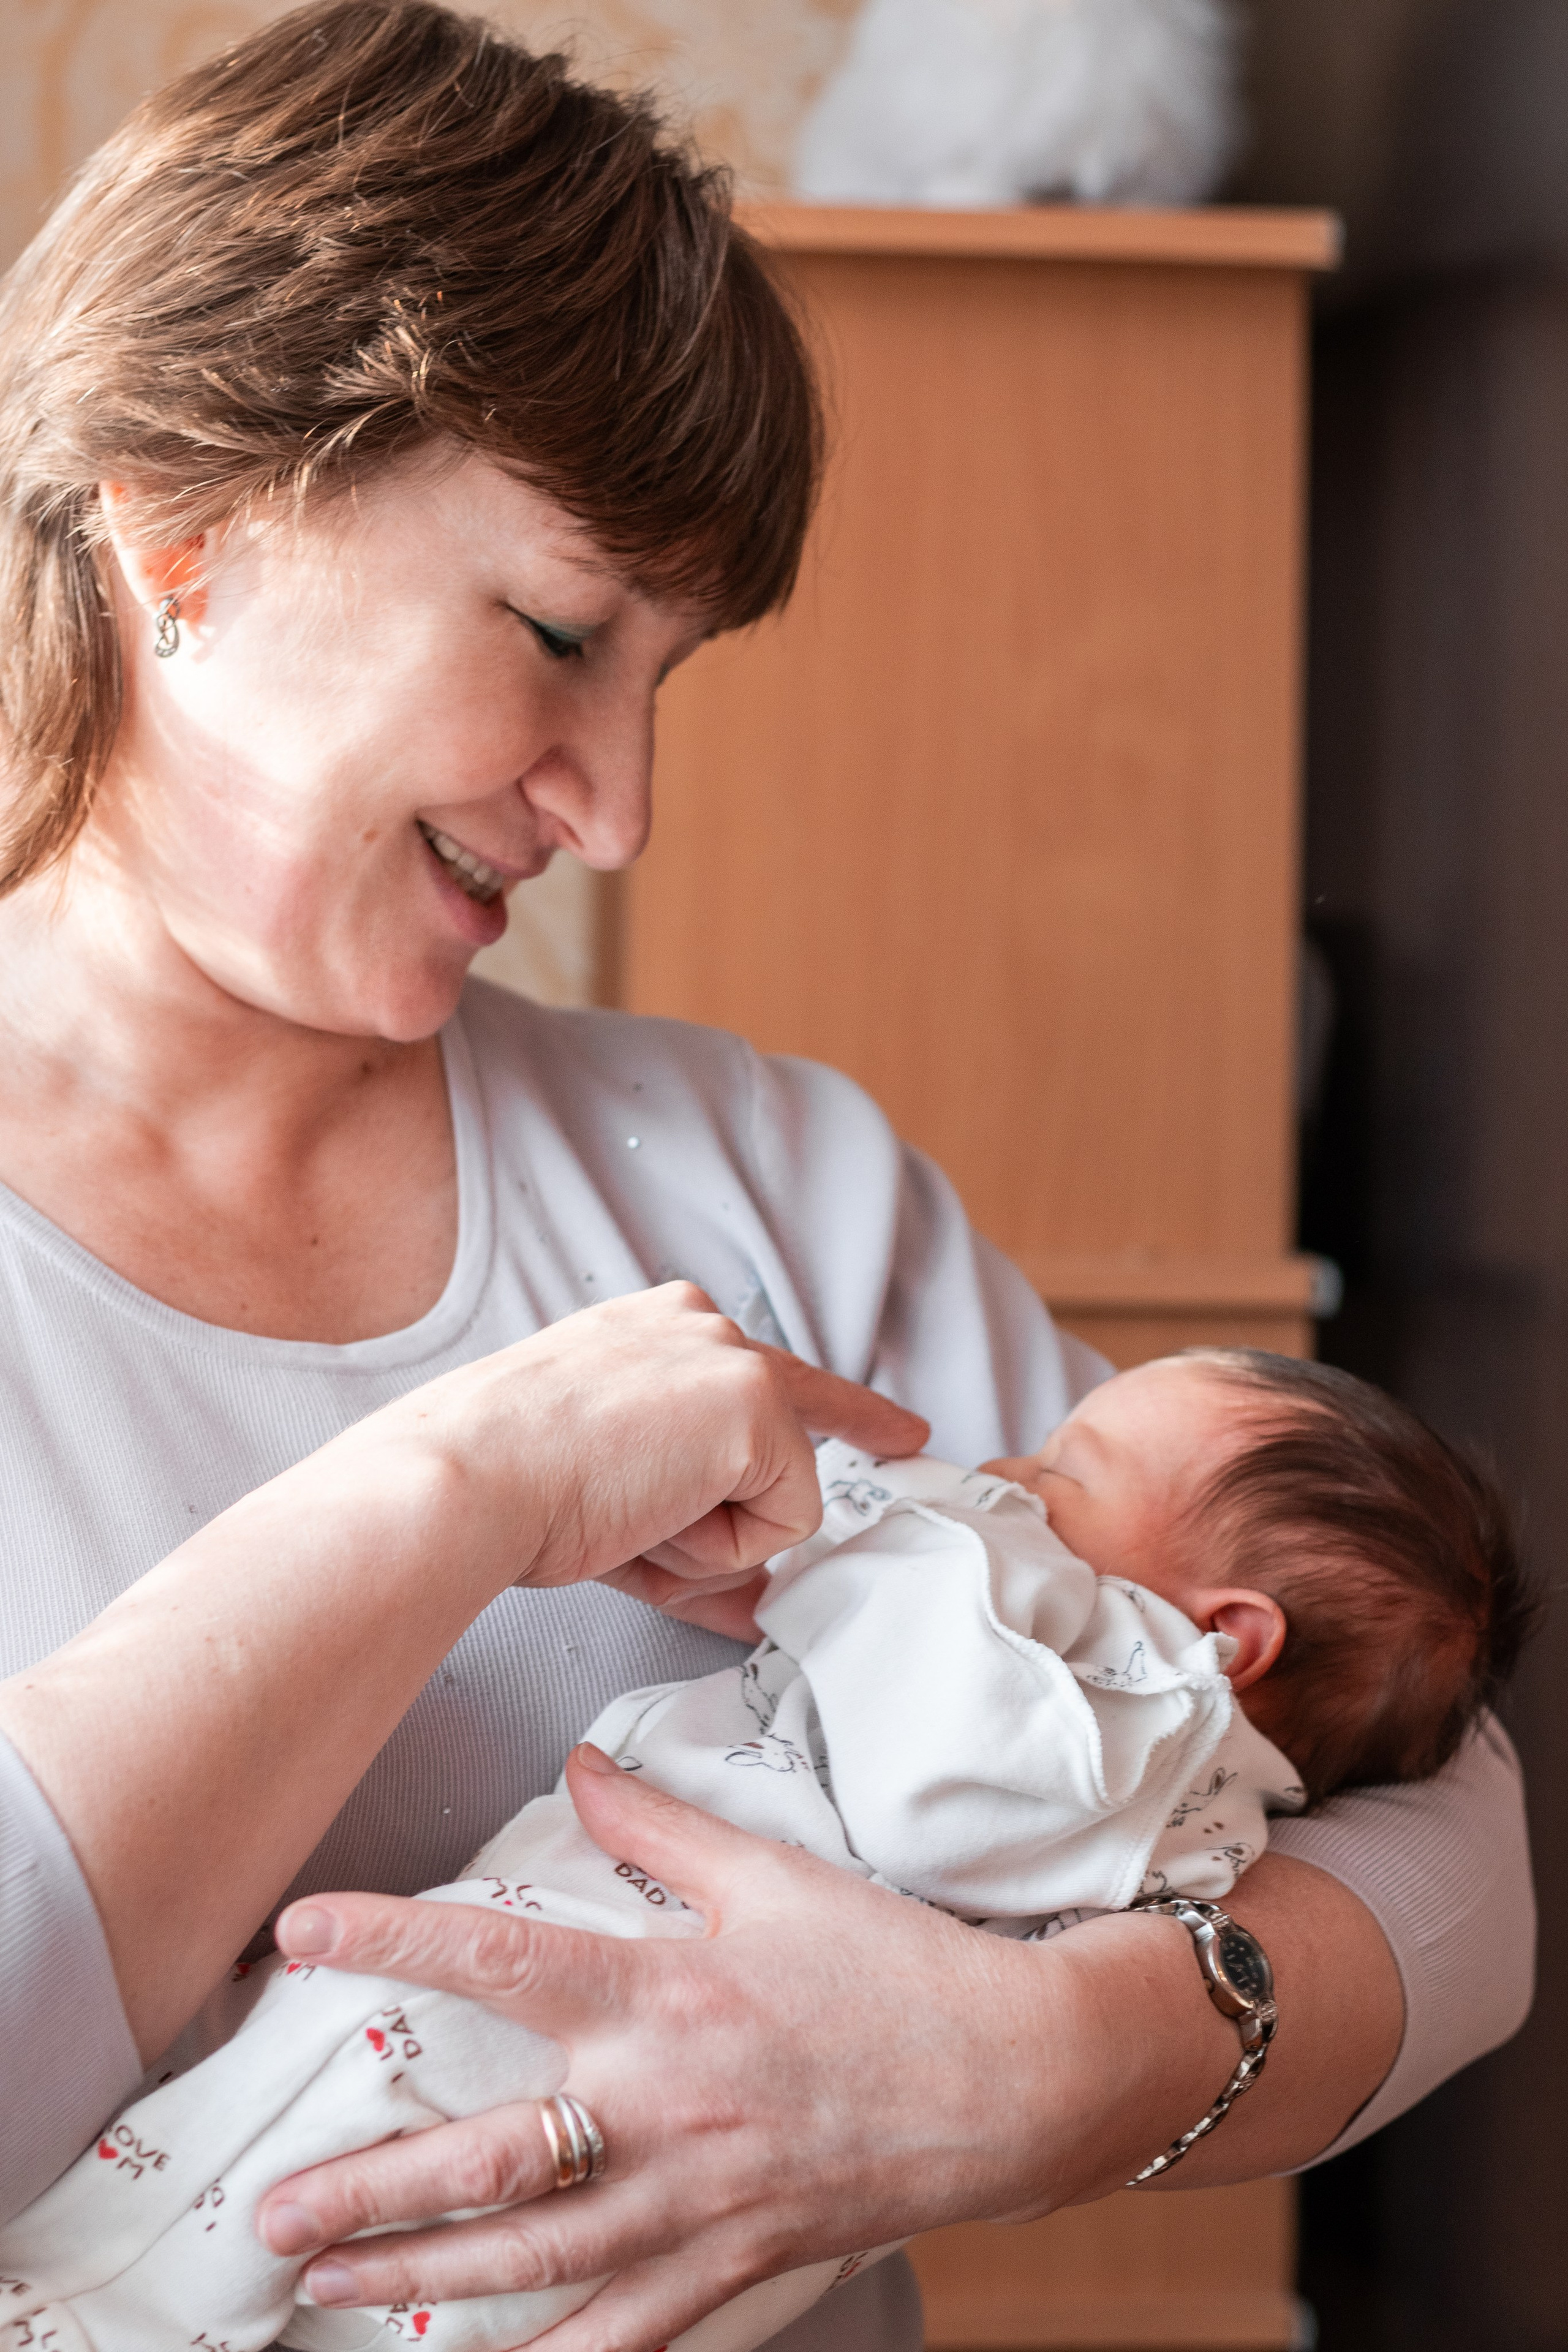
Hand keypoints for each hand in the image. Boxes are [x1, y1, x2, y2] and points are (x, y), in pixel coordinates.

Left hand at [256, 1749, 1107, 2349]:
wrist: (1016, 2075)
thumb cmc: (892, 1966)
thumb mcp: (776, 1872)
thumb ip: (661, 1826)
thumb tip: (579, 1763)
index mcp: (664, 1993)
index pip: (501, 1957)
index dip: (392, 1939)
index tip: (298, 1932)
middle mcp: (663, 2106)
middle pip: (491, 2154)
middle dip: (371, 2188)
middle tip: (269, 2210)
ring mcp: (696, 2200)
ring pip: (535, 2256)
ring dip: (421, 2277)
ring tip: (328, 2286)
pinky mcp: (733, 2262)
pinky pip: (626, 2331)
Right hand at [364, 1283, 927, 1602]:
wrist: (470, 1478)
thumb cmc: (509, 1490)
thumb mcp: (614, 1503)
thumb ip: (693, 1537)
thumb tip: (758, 1608)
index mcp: (654, 1329)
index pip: (763, 1375)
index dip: (842, 1412)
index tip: (899, 1428)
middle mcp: (701, 1324)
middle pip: (800, 1415)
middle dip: (842, 1442)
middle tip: (891, 1449)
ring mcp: (734, 1360)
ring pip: (780, 1491)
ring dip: (711, 1540)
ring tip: (629, 1519)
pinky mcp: (756, 1407)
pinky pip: (783, 1522)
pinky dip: (722, 1548)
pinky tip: (651, 1516)